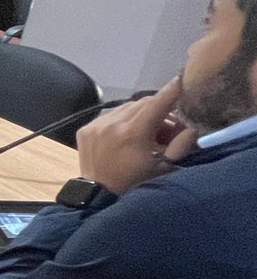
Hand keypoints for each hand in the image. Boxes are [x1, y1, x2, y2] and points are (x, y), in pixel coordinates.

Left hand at [75, 77, 200, 194]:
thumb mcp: (164, 167)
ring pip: (126, 108)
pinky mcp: (85, 130)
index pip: (157, 103)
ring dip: (142, 115)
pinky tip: (128, 137)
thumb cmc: (136, 184)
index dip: (172, 91)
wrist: (99, 197)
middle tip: (170, 128)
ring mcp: (95, 126)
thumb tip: (193, 125)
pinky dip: (123, 121)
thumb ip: (181, 144)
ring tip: (149, 135)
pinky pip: (110, 116)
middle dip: (160, 111)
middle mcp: (111, 125)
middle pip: (143, 104)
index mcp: (131, 133)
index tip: (183, 80)